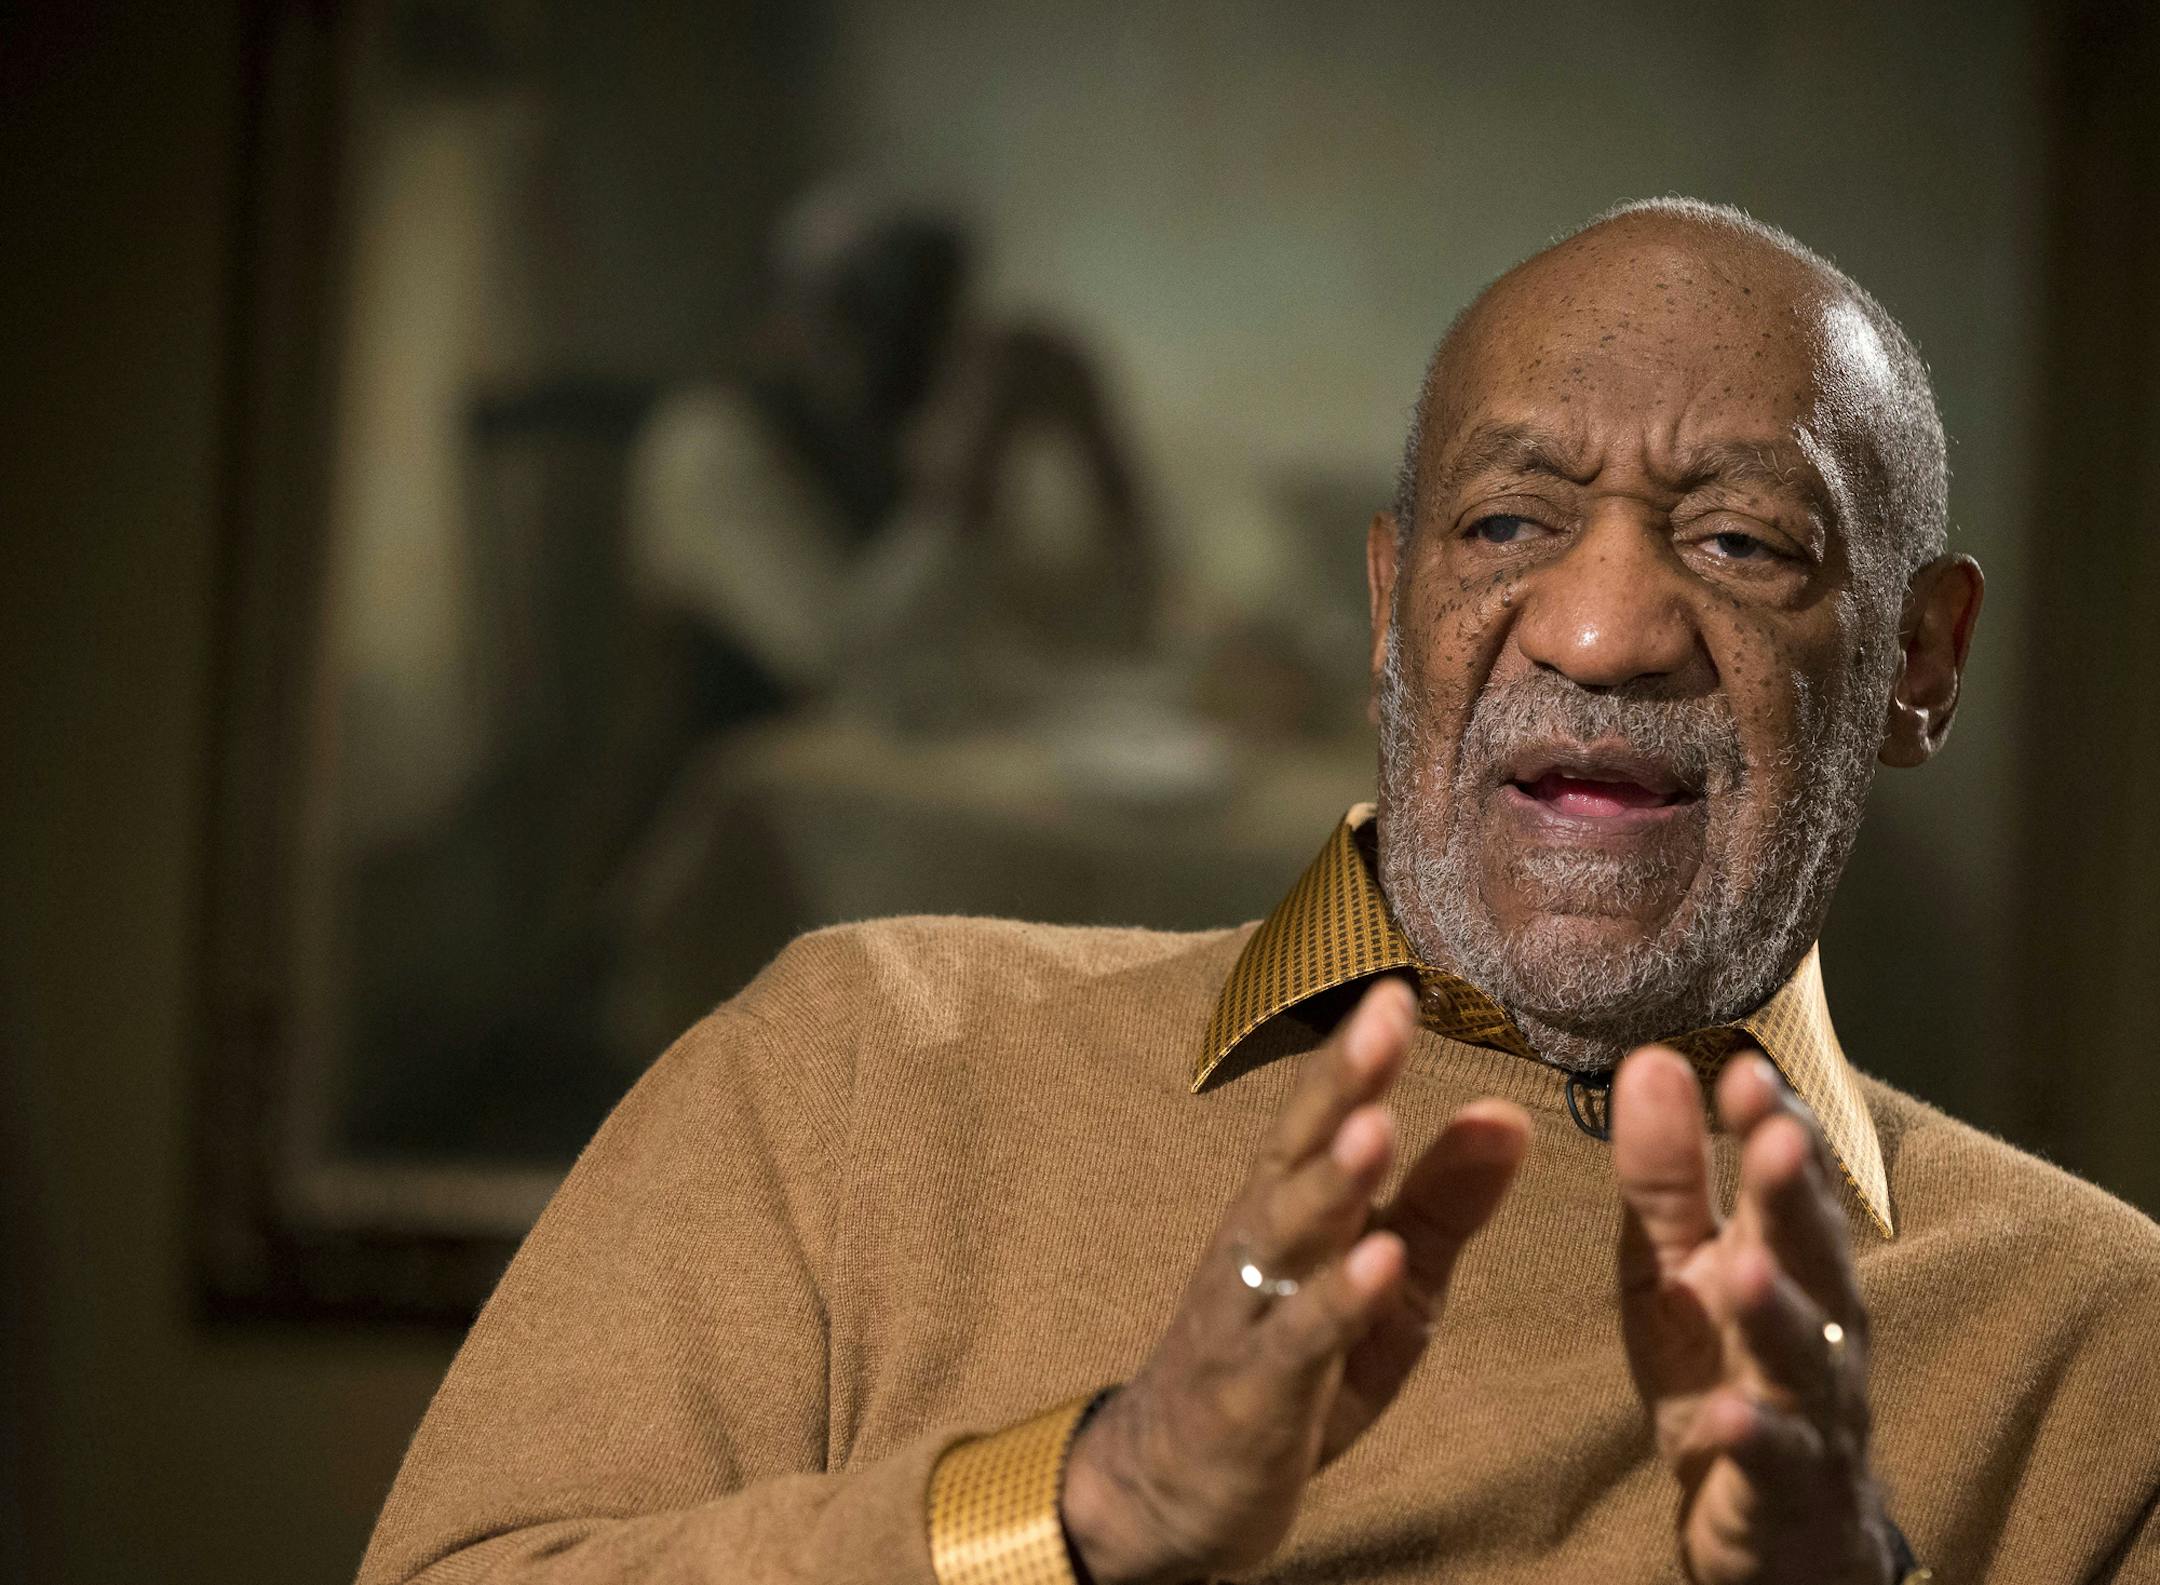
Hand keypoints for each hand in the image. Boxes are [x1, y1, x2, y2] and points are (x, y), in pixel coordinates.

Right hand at [1061, 978, 1529, 1584]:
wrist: (1172, 1486)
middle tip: (1384, 1015)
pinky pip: (1298, 1338)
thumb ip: (1444, 1202)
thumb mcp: (1386, 1284)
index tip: (1400, 987)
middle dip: (1341, 1081)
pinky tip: (1379, 1259)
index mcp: (1291, 1206)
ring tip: (1379, 1125)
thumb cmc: (1289, 1367)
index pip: (1324, 1115)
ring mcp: (1249, 1313)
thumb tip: (1506, 1113)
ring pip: (1288, 1234)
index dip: (1358, 1053)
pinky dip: (1337, 1298)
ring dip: (1333, 1179)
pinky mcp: (1253, 1391)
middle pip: (1298, 1150)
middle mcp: (1258, 1241)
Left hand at [1612, 1046, 1895, 1584]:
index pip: (1789, 1175)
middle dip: (1794, 1193)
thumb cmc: (1723, 1366)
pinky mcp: (1788, 1484)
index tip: (1744, 1067)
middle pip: (1811, 1249)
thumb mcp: (1676, 1264)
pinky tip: (1727, 1418)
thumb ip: (1665, 1172)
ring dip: (1778, 1308)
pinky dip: (1754, 1436)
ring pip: (1805, 1352)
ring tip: (1744, 1267)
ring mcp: (1810, 1405)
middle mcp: (1817, 1320)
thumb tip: (1652, 1058)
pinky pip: (1777, 1458)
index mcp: (1784, 1254)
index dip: (1774, 1121)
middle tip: (1773, 1135)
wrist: (1776, 1524)